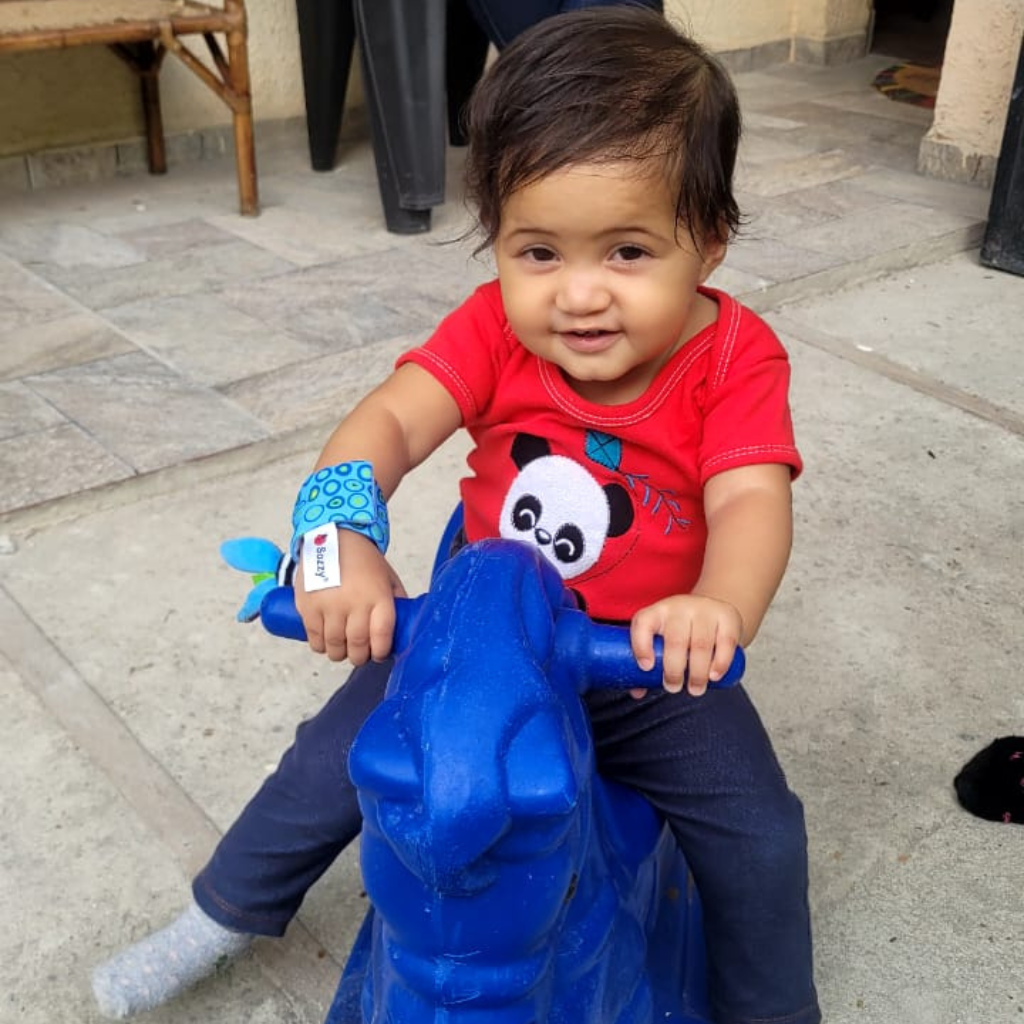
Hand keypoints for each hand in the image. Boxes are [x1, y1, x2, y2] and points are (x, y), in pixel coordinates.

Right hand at [294, 530, 406, 663]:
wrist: (334, 536)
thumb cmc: (364, 560)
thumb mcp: (388, 578)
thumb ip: (396, 602)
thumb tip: (404, 628)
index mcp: (378, 596)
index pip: (381, 636)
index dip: (380, 652)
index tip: (378, 653)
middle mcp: (354, 602)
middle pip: (357, 645)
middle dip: (359, 657)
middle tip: (359, 655)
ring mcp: (329, 605)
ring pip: (334, 646)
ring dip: (340, 654)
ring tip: (343, 650)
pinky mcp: (308, 606)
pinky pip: (314, 638)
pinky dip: (321, 647)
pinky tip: (326, 643)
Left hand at [629, 595, 742, 696]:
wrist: (712, 609)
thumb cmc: (681, 630)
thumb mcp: (662, 638)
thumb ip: (649, 663)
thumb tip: (637, 692)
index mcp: (657, 612)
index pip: (643, 623)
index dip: (641, 646)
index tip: (646, 668)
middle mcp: (679, 607)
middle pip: (675, 640)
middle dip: (673, 670)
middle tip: (673, 688)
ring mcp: (705, 610)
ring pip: (701, 644)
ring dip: (697, 673)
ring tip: (695, 689)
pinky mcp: (727, 616)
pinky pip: (725, 642)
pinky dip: (720, 663)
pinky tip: (713, 676)